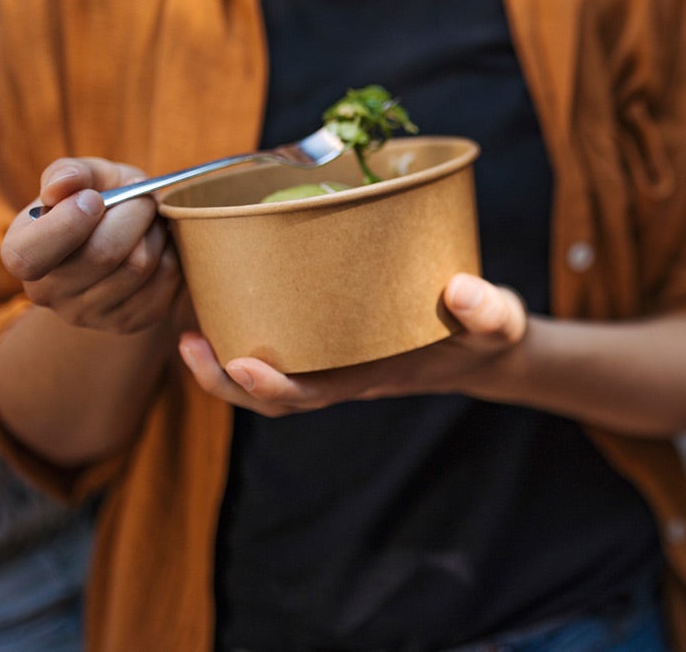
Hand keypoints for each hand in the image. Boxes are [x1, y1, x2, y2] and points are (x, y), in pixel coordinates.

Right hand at [0, 158, 180, 332]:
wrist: (128, 241)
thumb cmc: (100, 201)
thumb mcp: (84, 178)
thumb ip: (69, 173)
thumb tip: (61, 186)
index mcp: (21, 253)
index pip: (29, 256)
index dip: (67, 224)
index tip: (94, 198)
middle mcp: (47, 293)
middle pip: (101, 255)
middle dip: (133, 214)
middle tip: (142, 198)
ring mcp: (88, 314)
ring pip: (138, 266)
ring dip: (156, 232)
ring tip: (151, 220)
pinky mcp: (128, 322)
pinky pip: (164, 281)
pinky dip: (171, 253)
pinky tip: (161, 244)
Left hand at [178, 273, 528, 416]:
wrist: (483, 342)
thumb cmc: (484, 335)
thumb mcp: (498, 323)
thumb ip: (486, 309)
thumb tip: (461, 289)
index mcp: (368, 378)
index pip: (309, 396)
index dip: (269, 388)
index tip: (241, 363)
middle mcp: (339, 373)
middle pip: (269, 394)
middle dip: (222, 380)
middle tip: (187, 342)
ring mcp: (329, 357)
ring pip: (264, 371)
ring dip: (220, 359)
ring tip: (188, 325)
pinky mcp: (327, 332)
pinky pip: (277, 340)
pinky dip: (244, 326)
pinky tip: (223, 297)